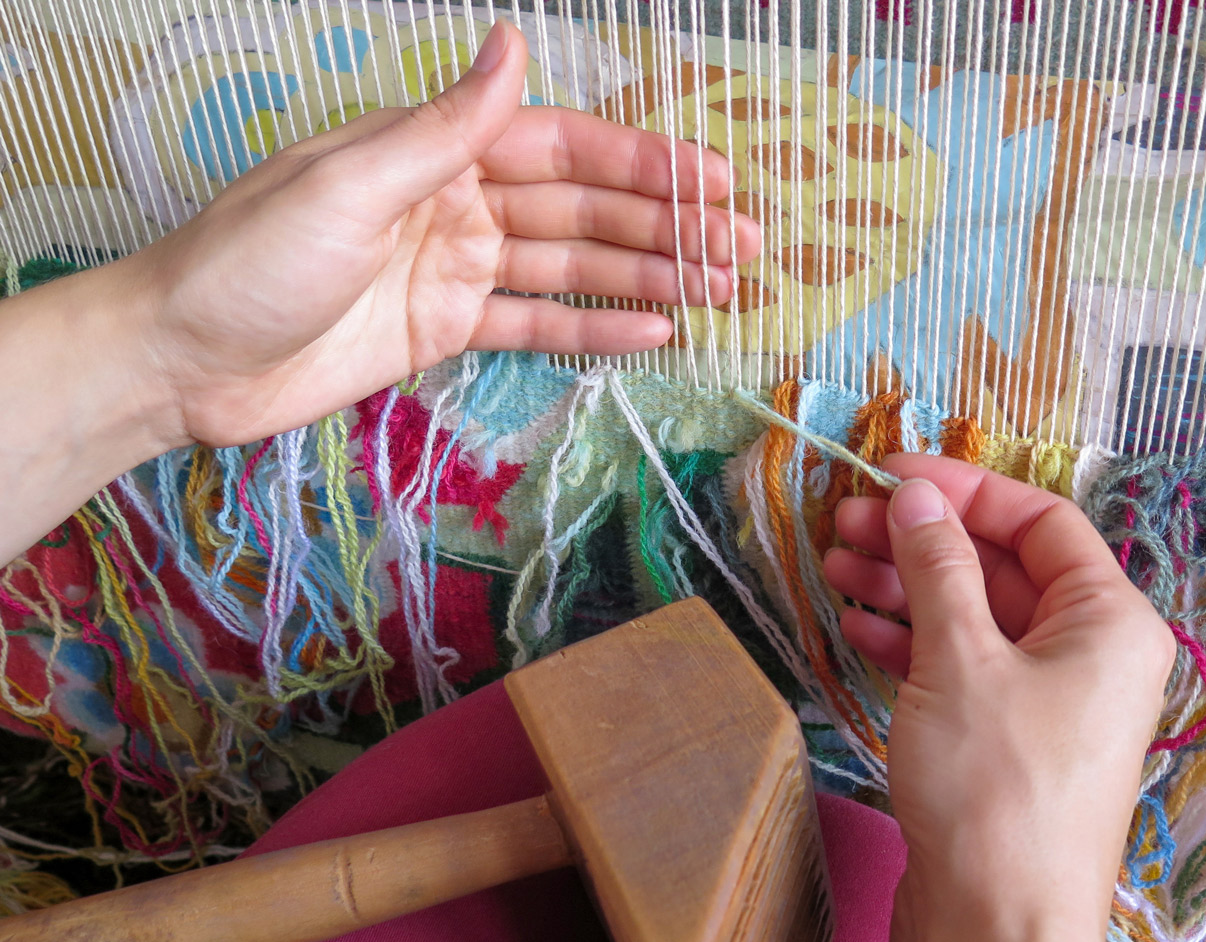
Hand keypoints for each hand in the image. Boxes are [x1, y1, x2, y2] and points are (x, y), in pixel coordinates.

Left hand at [125, 19, 755, 449]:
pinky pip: (533, 325)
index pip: (560, 146)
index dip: (639, 160)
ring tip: (720, 286)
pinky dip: (591, 326)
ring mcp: (454, 268)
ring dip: (645, 273)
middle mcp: (456, 201)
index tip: (712, 178)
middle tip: (743, 243)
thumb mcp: (352, 183)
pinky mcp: (443, 329)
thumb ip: (446, 126)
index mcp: (434, 151)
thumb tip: (514, 39)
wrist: (182, 357)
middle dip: (663, 223)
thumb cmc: (252, 257)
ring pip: (568, 265)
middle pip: (579, 207)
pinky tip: (653, 328)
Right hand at [822, 454, 1173, 941]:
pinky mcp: (1007, 742)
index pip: (1040, 520)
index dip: (964, 489)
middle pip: (1001, 567)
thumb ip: (938, 566)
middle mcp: (1090, 655)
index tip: (895, 474)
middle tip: (848, 521)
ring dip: (906, 588)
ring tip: (836, 567)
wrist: (997, 931)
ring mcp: (1049, 702)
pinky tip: (859, 628)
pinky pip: (962, 668)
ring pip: (973, 617)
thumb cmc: (998, 795)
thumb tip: (917, 496)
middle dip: (922, 540)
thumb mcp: (961, 659)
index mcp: (1110, 621)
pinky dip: (912, 644)